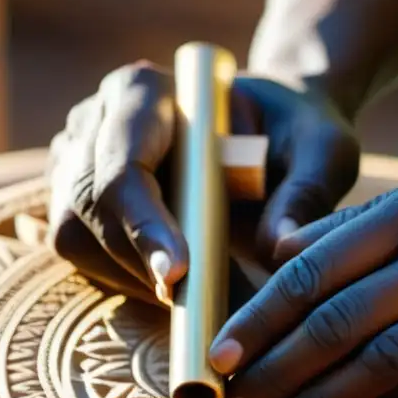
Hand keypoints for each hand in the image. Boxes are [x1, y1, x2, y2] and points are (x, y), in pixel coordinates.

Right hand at [46, 62, 359, 303]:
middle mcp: (95, 121)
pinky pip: (86, 256)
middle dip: (136, 260)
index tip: (180, 274)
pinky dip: (128, 284)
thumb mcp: (322, 149)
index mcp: (142, 91)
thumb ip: (307, 189)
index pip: (124, 161)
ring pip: (76, 235)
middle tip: (193, 306)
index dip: (144, 222)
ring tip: (194, 300)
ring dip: (132, 278)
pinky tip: (176, 293)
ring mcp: (78, 162)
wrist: (273, 135)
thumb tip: (278, 246)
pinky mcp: (82, 205)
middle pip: (88, 202)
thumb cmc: (296, 133)